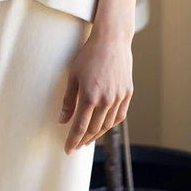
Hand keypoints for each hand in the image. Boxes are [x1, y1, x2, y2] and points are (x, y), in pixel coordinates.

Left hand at [58, 23, 133, 153]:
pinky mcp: (128, 94)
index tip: (67, 150)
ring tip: (88, 138)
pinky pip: (119, 116)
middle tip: (76, 146)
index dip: (73, 140)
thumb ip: (68, 101)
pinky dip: (110, 124)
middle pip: (93, 129)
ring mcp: (119, 98)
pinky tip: (104, 126)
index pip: (80, 127)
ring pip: (107, 125)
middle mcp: (106, 100)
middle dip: (83, 140)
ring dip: (97, 134)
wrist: (112, 40)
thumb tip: (62, 121)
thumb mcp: (73, 76)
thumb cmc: (88, 55)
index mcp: (89, 96)